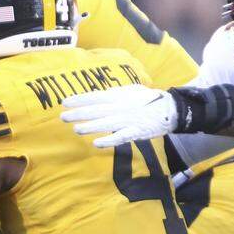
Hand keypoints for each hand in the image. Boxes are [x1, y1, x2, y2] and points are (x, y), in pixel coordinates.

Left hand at [61, 84, 177, 147]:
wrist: (170, 109)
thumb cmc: (149, 99)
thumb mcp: (131, 90)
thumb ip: (115, 92)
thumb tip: (100, 93)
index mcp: (119, 95)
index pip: (95, 96)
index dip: (80, 99)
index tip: (65, 102)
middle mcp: (121, 106)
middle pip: (97, 110)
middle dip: (79, 113)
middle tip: (63, 117)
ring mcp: (128, 119)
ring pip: (106, 123)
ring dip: (90, 127)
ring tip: (76, 129)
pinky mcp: (136, 131)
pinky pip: (121, 137)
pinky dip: (109, 140)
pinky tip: (97, 143)